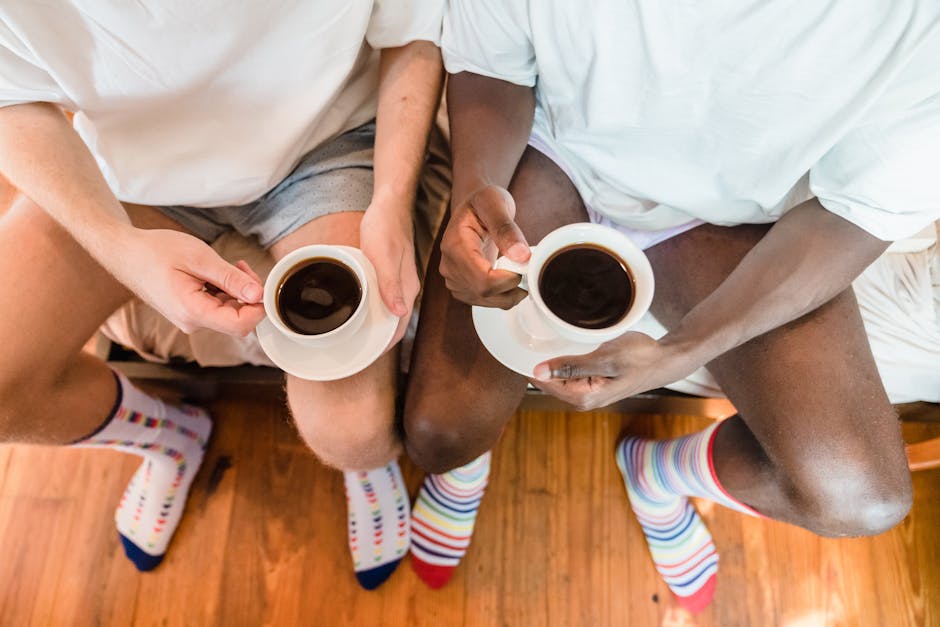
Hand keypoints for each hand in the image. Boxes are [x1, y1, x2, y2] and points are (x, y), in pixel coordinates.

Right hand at [111, 228, 265, 335]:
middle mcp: (192, 322)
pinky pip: (217, 307)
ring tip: (229, 266)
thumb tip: (258, 294)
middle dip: (249, 294)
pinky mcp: (190, 312)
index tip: (262, 285)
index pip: (241, 325)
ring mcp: (190, 319)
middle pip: (238, 319)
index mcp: (193, 312)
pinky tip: (218, 273)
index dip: (259, 308)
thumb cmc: (155, 251)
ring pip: (229, 312)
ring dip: (237, 290)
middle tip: (242, 266)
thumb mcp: (199, 258)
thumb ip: (230, 278)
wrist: (124, 252)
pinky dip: (225, 290)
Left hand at [359, 205, 419, 347]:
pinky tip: (361, 311)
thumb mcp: (384, 257)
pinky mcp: (392, 274)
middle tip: (356, 352)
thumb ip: (391, 285)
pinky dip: (374, 311)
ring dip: (376, 326)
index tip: (368, 357)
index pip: (399, 327)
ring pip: (390, 312)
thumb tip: (399, 313)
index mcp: (407, 289)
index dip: (385, 345)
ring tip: (356, 337)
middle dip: (379, 341)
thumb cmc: (385, 228)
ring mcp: (400, 282)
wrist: (390, 205)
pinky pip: (385, 300)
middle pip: (395, 323)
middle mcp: (407, 289)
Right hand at [439, 184, 530, 308]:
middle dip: (510, 287)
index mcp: (455, 245)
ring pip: (483, 301)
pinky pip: (482, 302)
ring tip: (519, 271)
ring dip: (507, 293)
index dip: (507, 281)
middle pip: (483, 293)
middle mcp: (449, 265)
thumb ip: (508, 230)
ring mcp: (452, 278)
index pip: (481, 280)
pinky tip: (508, 279)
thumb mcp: (496, 204)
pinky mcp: (460, 286)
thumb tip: (522, 257)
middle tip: (526, 268)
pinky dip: (500, 296)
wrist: (473, 206)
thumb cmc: (483, 201)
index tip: (523, 266)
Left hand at [530, 332, 701, 410]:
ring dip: (551, 360)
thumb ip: (572, 366)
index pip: (543, 383)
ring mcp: (589, 392)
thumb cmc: (640, 357)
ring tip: (539, 336)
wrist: (666, 359)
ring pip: (559, 375)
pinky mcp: (594, 382)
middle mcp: (583, 399)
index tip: (519, 342)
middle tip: (527, 334)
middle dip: (538, 362)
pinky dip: (564, 359)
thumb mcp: (605, 359)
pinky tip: (560, 344)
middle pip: (549, 381)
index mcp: (583, 397)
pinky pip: (570, 371)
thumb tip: (539, 372)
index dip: (530, 364)